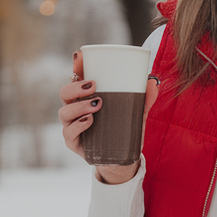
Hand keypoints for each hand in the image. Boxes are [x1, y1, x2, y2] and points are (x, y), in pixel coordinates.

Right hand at [58, 51, 158, 184]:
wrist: (121, 160)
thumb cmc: (123, 130)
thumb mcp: (136, 114)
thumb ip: (144, 99)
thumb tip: (152, 82)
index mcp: (85, 97)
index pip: (76, 78)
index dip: (76, 66)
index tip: (80, 56)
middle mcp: (74, 109)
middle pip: (65, 93)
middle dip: (75, 87)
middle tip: (94, 85)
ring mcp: (71, 126)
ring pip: (64, 112)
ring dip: (79, 106)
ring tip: (97, 104)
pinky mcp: (73, 143)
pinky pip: (69, 133)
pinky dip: (78, 126)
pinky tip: (89, 122)